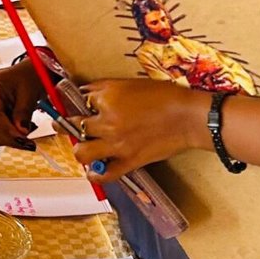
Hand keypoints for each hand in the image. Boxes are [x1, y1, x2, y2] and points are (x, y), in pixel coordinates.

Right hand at [0, 62, 46, 149]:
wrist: (27, 73)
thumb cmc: (27, 76)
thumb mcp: (29, 92)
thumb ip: (23, 112)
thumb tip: (22, 132)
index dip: (8, 132)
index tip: (24, 140)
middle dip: (10, 138)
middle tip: (30, 143)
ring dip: (12, 137)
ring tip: (28, 132)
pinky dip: (12, 134)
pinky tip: (22, 128)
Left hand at [74, 78, 209, 182]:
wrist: (188, 117)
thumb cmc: (164, 96)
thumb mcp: (131, 83)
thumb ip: (106, 88)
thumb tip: (85, 93)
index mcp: (108, 98)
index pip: (81, 101)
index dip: (79, 103)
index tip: (79, 106)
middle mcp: (107, 122)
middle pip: (76, 126)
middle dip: (72, 125)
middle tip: (71, 126)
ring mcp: (116, 144)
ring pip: (82, 152)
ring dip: (79, 149)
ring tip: (83, 147)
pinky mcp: (129, 162)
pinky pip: (105, 174)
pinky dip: (95, 175)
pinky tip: (93, 171)